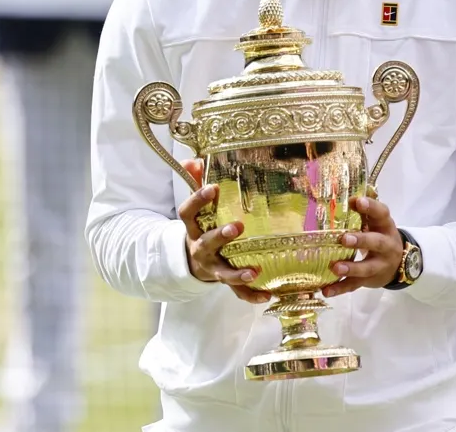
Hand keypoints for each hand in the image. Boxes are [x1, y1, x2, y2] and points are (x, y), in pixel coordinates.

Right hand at [178, 158, 271, 303]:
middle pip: (207, 243)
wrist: (190, 262)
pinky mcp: (224, 280)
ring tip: (254, 271)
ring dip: (237, 273)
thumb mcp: (195, 207)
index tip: (213, 188)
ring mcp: (212, 266)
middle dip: (220, 236)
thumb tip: (193, 159)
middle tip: (237, 227)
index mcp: (193, 227)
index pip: (188, 212)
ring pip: (222, 272)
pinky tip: (266, 296)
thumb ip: (194, 182)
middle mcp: (200, 248)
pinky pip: (237, 291)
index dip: (198, 199)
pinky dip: (251, 295)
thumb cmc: (200, 226)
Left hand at [323, 196, 404, 297]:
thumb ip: (364, 212)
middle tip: (344, 239)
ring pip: (367, 267)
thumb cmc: (380, 236)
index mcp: (386, 227)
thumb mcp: (377, 223)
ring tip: (335, 268)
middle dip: (361, 241)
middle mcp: (386, 246)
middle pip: (376, 243)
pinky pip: (355, 285)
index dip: (371, 207)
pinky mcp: (370, 280)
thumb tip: (347, 197)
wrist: (400, 264)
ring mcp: (379, 265)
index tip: (358, 201)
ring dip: (351, 268)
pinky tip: (326, 291)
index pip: (382, 214)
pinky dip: (340, 288)